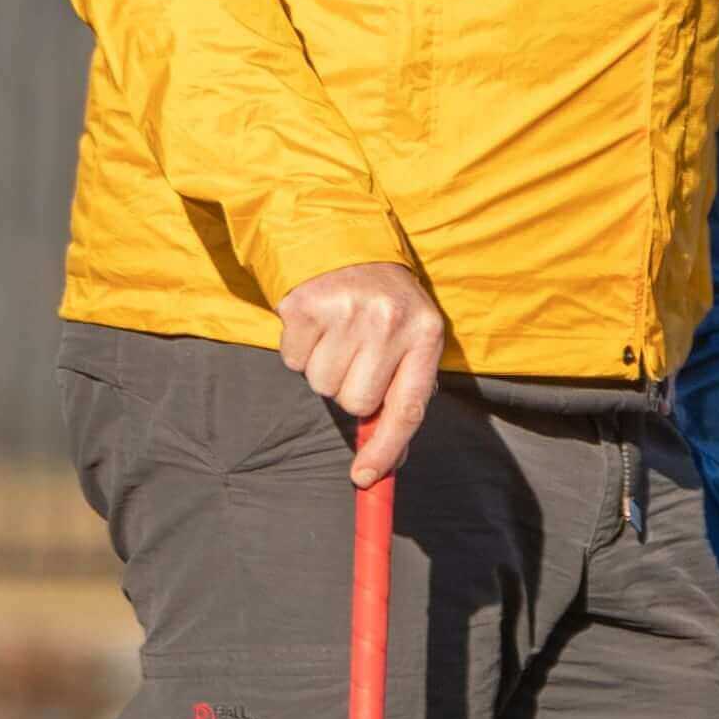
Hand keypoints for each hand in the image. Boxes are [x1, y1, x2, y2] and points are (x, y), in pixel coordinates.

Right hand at [274, 260, 449, 483]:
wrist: (345, 240)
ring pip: (321, 385)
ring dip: (323, 369)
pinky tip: (316, 325)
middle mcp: (388, 322)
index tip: (365, 478)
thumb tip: (385, 462)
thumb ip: (403, 394)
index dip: (386, 449)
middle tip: (356, 355)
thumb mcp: (411, 338)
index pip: (407, 408)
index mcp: (425, 335)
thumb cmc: (384, 303)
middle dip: (349, 390)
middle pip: (355, 403)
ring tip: (337, 335)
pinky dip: (299, 350)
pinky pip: (293, 361)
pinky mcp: (306, 305)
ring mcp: (346, 312)